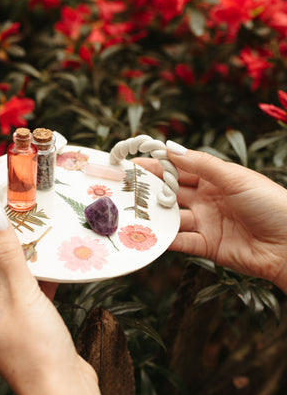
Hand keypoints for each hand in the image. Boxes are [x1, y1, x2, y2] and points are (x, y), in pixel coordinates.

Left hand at [0, 205, 93, 394]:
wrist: (62, 392)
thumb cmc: (35, 347)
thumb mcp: (21, 293)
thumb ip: (8, 253)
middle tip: (2, 211)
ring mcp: (3, 321)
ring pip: (9, 279)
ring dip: (21, 258)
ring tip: (31, 229)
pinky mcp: (24, 325)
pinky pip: (26, 292)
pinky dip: (37, 277)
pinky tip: (51, 261)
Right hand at [135, 144, 286, 291]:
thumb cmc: (271, 204)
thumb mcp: (235, 178)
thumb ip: (201, 164)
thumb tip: (170, 147)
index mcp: (217, 178)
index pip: (180, 167)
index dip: (158, 164)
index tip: (132, 161)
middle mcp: (209, 199)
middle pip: (172, 191)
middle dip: (149, 188)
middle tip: (123, 186)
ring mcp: (207, 223)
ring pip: (173, 217)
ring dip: (153, 215)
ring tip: (129, 211)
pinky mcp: (208, 246)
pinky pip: (181, 242)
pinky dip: (165, 239)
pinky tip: (147, 235)